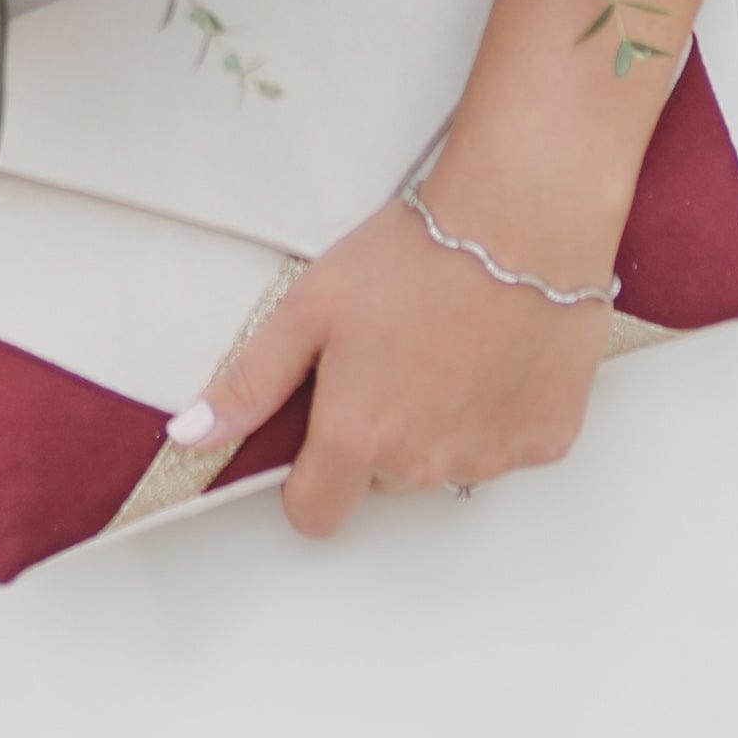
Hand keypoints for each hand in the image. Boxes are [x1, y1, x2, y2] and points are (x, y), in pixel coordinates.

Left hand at [180, 125, 627, 536]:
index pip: (316, 515)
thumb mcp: (309, 308)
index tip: (320, 435)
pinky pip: (507, 445)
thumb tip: (191, 436)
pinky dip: (497, 413)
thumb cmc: (414, 256)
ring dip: (439, 423)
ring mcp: (491, 459)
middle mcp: (425, 465)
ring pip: (446, 464)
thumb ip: (250, 383)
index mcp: (359, 439)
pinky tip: (495, 352)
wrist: (520, 222)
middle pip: (383, 480)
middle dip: (378, 434)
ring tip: (447, 344)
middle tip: (389, 355)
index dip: (309, 480)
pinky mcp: (546, 441)